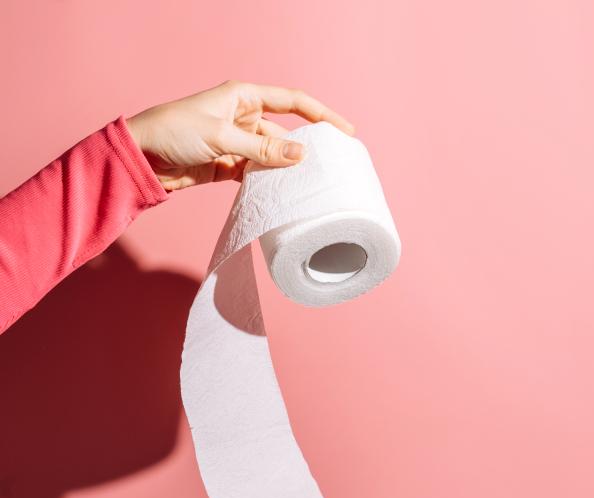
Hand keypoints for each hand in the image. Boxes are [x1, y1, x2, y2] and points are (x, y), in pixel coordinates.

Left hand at [126, 80, 353, 191]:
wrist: (139, 157)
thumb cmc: (174, 132)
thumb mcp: (221, 137)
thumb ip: (262, 149)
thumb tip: (301, 155)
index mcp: (244, 96)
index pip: (293, 102)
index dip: (322, 115)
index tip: (345, 132)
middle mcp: (243, 116)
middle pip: (285, 132)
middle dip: (306, 148)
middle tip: (330, 166)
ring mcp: (237, 141)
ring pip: (272, 156)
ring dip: (285, 170)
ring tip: (308, 186)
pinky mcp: (228, 164)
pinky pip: (257, 172)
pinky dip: (268, 182)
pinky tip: (281, 194)